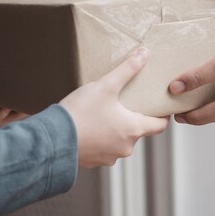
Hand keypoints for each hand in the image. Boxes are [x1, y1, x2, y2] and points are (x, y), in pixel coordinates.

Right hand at [60, 48, 168, 167]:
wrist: (52, 139)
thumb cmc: (80, 112)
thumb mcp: (106, 86)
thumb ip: (128, 70)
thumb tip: (145, 54)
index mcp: (133, 130)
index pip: (159, 126)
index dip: (162, 117)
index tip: (160, 108)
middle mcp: (125, 148)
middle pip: (137, 132)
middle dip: (132, 119)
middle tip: (124, 104)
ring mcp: (108, 157)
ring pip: (119, 141)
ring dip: (114, 130)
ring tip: (103, 114)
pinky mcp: (93, 162)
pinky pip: (102, 149)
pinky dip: (99, 139)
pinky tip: (89, 126)